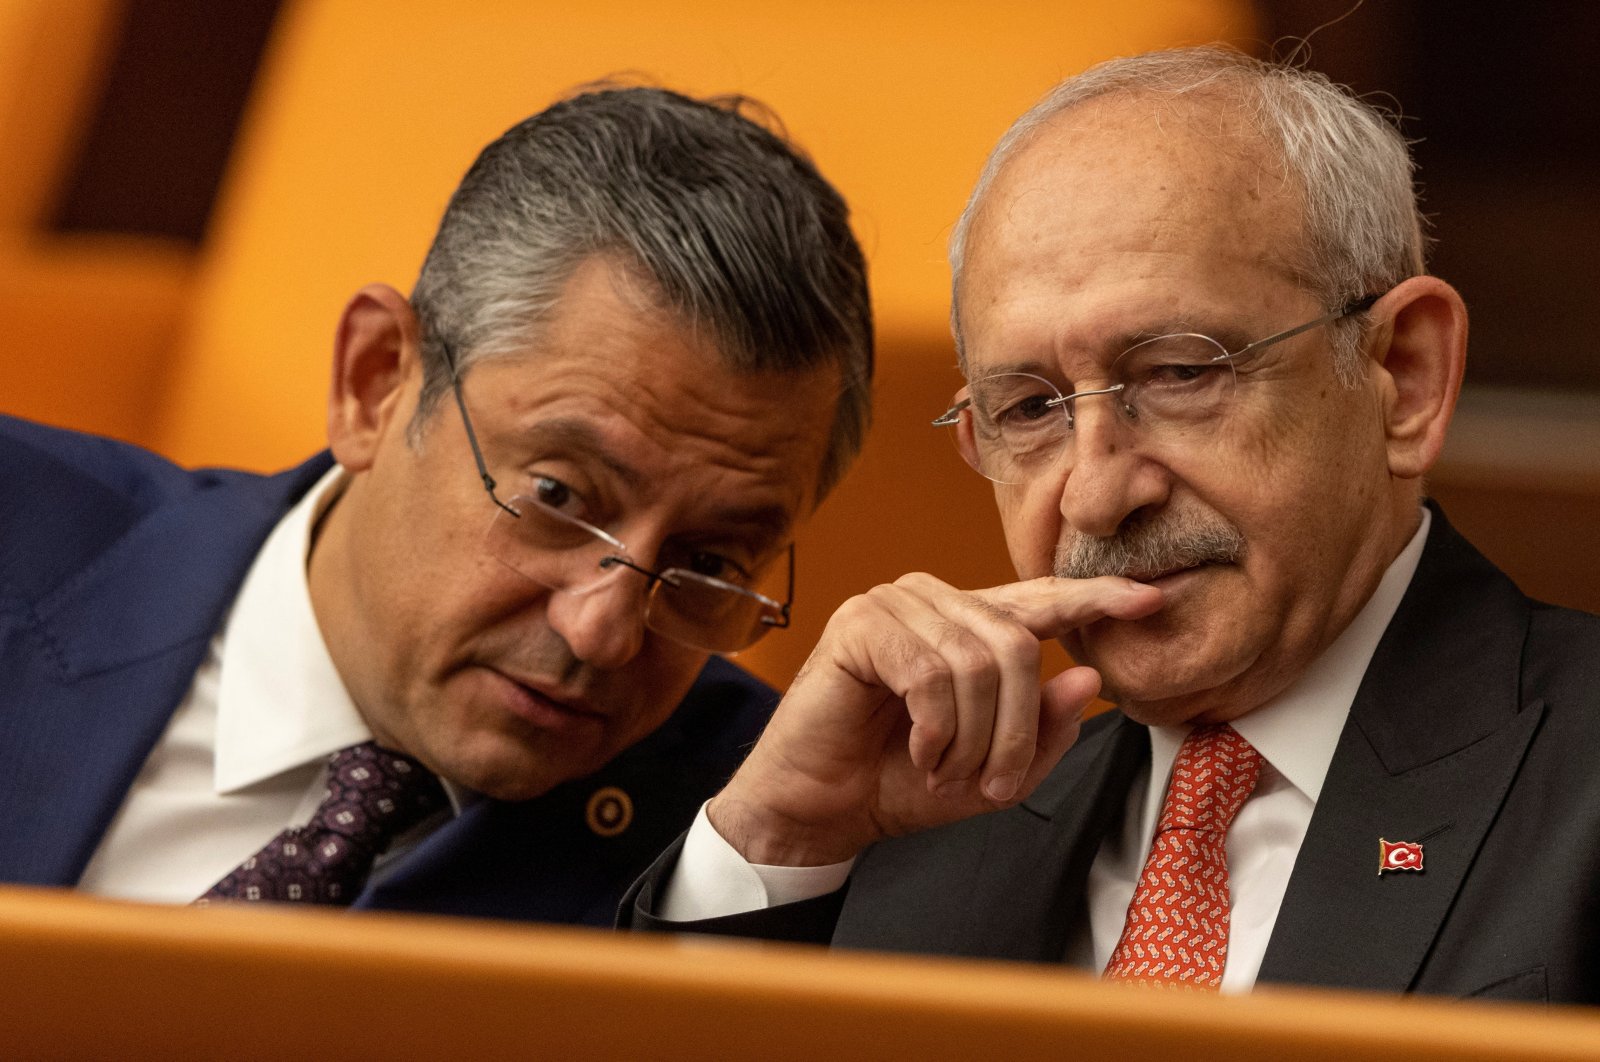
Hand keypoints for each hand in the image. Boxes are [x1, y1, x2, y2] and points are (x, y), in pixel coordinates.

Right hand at [708, 573, 1162, 865]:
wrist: (819, 811)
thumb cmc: (896, 784)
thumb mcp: (991, 774)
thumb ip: (1043, 733)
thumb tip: (1085, 679)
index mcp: (968, 627)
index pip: (1040, 600)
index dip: (1095, 599)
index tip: (1148, 600)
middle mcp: (934, 602)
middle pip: (1019, 644)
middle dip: (1016, 729)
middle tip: (989, 781)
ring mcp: (894, 605)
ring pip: (979, 660)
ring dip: (972, 736)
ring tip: (944, 768)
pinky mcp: (860, 624)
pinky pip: (932, 672)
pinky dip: (936, 727)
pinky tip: (918, 749)